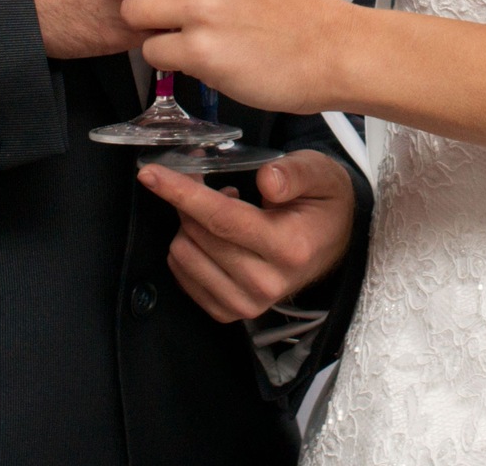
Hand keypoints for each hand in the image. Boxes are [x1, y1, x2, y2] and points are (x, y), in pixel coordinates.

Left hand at [102, 0, 346, 111]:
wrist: (330, 49)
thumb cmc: (288, 3)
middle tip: (158, 3)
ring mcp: (205, 8)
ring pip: (133, 13)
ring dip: (150, 26)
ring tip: (184, 29)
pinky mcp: (202, 52)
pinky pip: (151, 51)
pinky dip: (168, 57)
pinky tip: (198, 51)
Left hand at [136, 149, 355, 321]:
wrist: (336, 244)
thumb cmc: (323, 203)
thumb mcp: (320, 174)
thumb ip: (294, 173)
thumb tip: (266, 179)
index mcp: (289, 248)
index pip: (222, 219)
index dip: (182, 192)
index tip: (150, 173)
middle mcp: (266, 283)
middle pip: (198, 235)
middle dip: (188, 199)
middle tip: (205, 177)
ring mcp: (247, 304)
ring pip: (184, 255)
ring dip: (189, 225)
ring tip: (222, 211)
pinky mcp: (230, 312)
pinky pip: (183, 276)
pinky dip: (189, 248)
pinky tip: (214, 236)